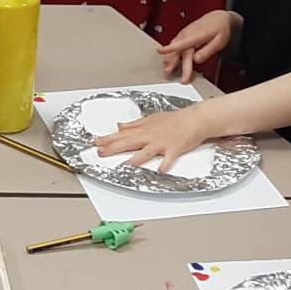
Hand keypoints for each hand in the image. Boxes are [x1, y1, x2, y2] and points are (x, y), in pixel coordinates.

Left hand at [93, 105, 208, 169]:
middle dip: (114, 148)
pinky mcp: (175, 149)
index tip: (96, 142)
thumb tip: (119, 126)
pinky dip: (165, 164)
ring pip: (147, 151)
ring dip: (137, 158)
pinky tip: (160, 171)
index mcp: (144, 129)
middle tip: (101, 152)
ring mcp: (162, 143)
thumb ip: (134, 124)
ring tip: (127, 164)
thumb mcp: (151, 118)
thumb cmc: (174, 119)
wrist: (194, 120)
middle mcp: (150, 136)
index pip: (122, 134)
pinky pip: (169, 158)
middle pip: (129, 142)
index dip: (108, 139)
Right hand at [157, 10, 234, 83]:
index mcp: (197, 34)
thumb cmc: (220, 29)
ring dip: (169, 58)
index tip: (161, 52)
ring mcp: (183, 34)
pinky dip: (170, 54)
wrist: (218, 19)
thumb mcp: (219, 41)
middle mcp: (187, 33)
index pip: (182, 43)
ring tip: (166, 70)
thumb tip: (196, 60)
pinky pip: (174, 45)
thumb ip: (207, 51)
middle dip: (171, 61)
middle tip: (167, 73)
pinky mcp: (182, 36)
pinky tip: (169, 62)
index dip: (171, 48)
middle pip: (178, 49)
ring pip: (174, 47)